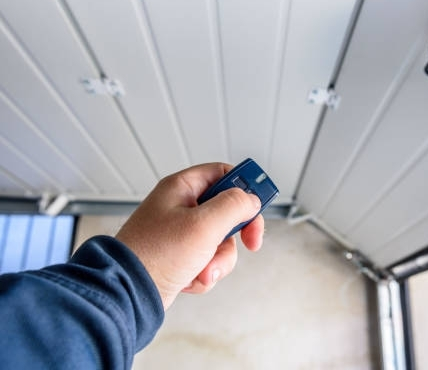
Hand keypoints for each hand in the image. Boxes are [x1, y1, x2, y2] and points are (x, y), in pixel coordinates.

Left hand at [116, 162, 263, 309]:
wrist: (127, 294)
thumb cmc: (155, 255)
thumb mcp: (204, 224)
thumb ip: (234, 206)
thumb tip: (251, 200)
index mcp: (182, 188)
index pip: (223, 174)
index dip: (244, 186)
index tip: (260, 203)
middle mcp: (181, 207)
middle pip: (227, 211)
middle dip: (235, 234)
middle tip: (249, 242)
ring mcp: (181, 234)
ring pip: (221, 241)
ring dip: (218, 260)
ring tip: (203, 269)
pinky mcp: (181, 257)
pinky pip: (209, 260)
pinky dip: (205, 273)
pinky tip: (191, 279)